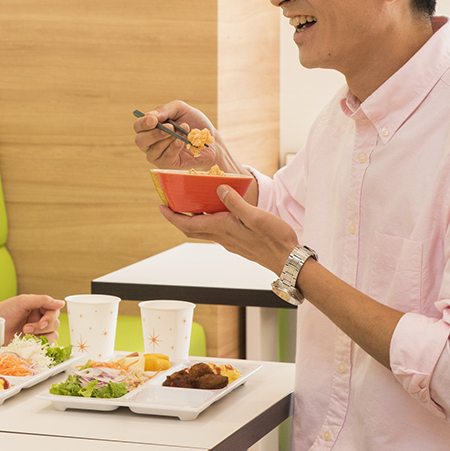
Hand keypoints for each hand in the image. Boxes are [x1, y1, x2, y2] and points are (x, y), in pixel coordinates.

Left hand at [0, 294, 64, 341]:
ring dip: (41, 336)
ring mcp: (36, 332)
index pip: (54, 311)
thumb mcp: (22, 301)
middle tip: (26, 328)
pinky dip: (39, 344)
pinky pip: (45, 346)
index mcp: (38, 307)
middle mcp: (39, 319)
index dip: (50, 318)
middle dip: (42, 327)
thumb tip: (61, 303)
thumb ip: (42, 300)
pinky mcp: (33, 343)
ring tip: (24, 334)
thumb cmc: (3, 312)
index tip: (41, 323)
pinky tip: (27, 342)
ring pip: (53, 336)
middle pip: (55, 324)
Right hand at [133, 101, 219, 169]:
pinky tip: (182, 142)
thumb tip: (151, 116)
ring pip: (153, 150)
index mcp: (150, 127)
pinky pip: (165, 158)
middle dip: (154, 134)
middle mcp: (150, 142)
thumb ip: (165, 109)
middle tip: (170, 128)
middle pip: (140, 141)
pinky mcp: (168, 164)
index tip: (154, 120)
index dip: (143, 123)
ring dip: (169, 140)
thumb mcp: (181, 109)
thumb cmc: (194, 123)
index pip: (138, 126)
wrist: (211, 139)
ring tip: (184, 131)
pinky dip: (174, 148)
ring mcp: (158, 155)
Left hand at [158, 186, 297, 273]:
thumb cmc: (274, 239)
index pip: (188, 225)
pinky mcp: (238, 243)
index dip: (172, 216)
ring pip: (204, 230)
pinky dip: (208, 221)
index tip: (160, 207)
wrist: (289, 261)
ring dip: (192, 219)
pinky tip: (217, 212)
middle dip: (177, 217)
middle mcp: (222, 237)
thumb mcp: (255, 216)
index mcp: (222, 229)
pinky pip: (216, 231)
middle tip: (169, 204)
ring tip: (190, 204)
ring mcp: (230, 241)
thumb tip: (218, 189)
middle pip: (192, 229)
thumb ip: (235, 203)